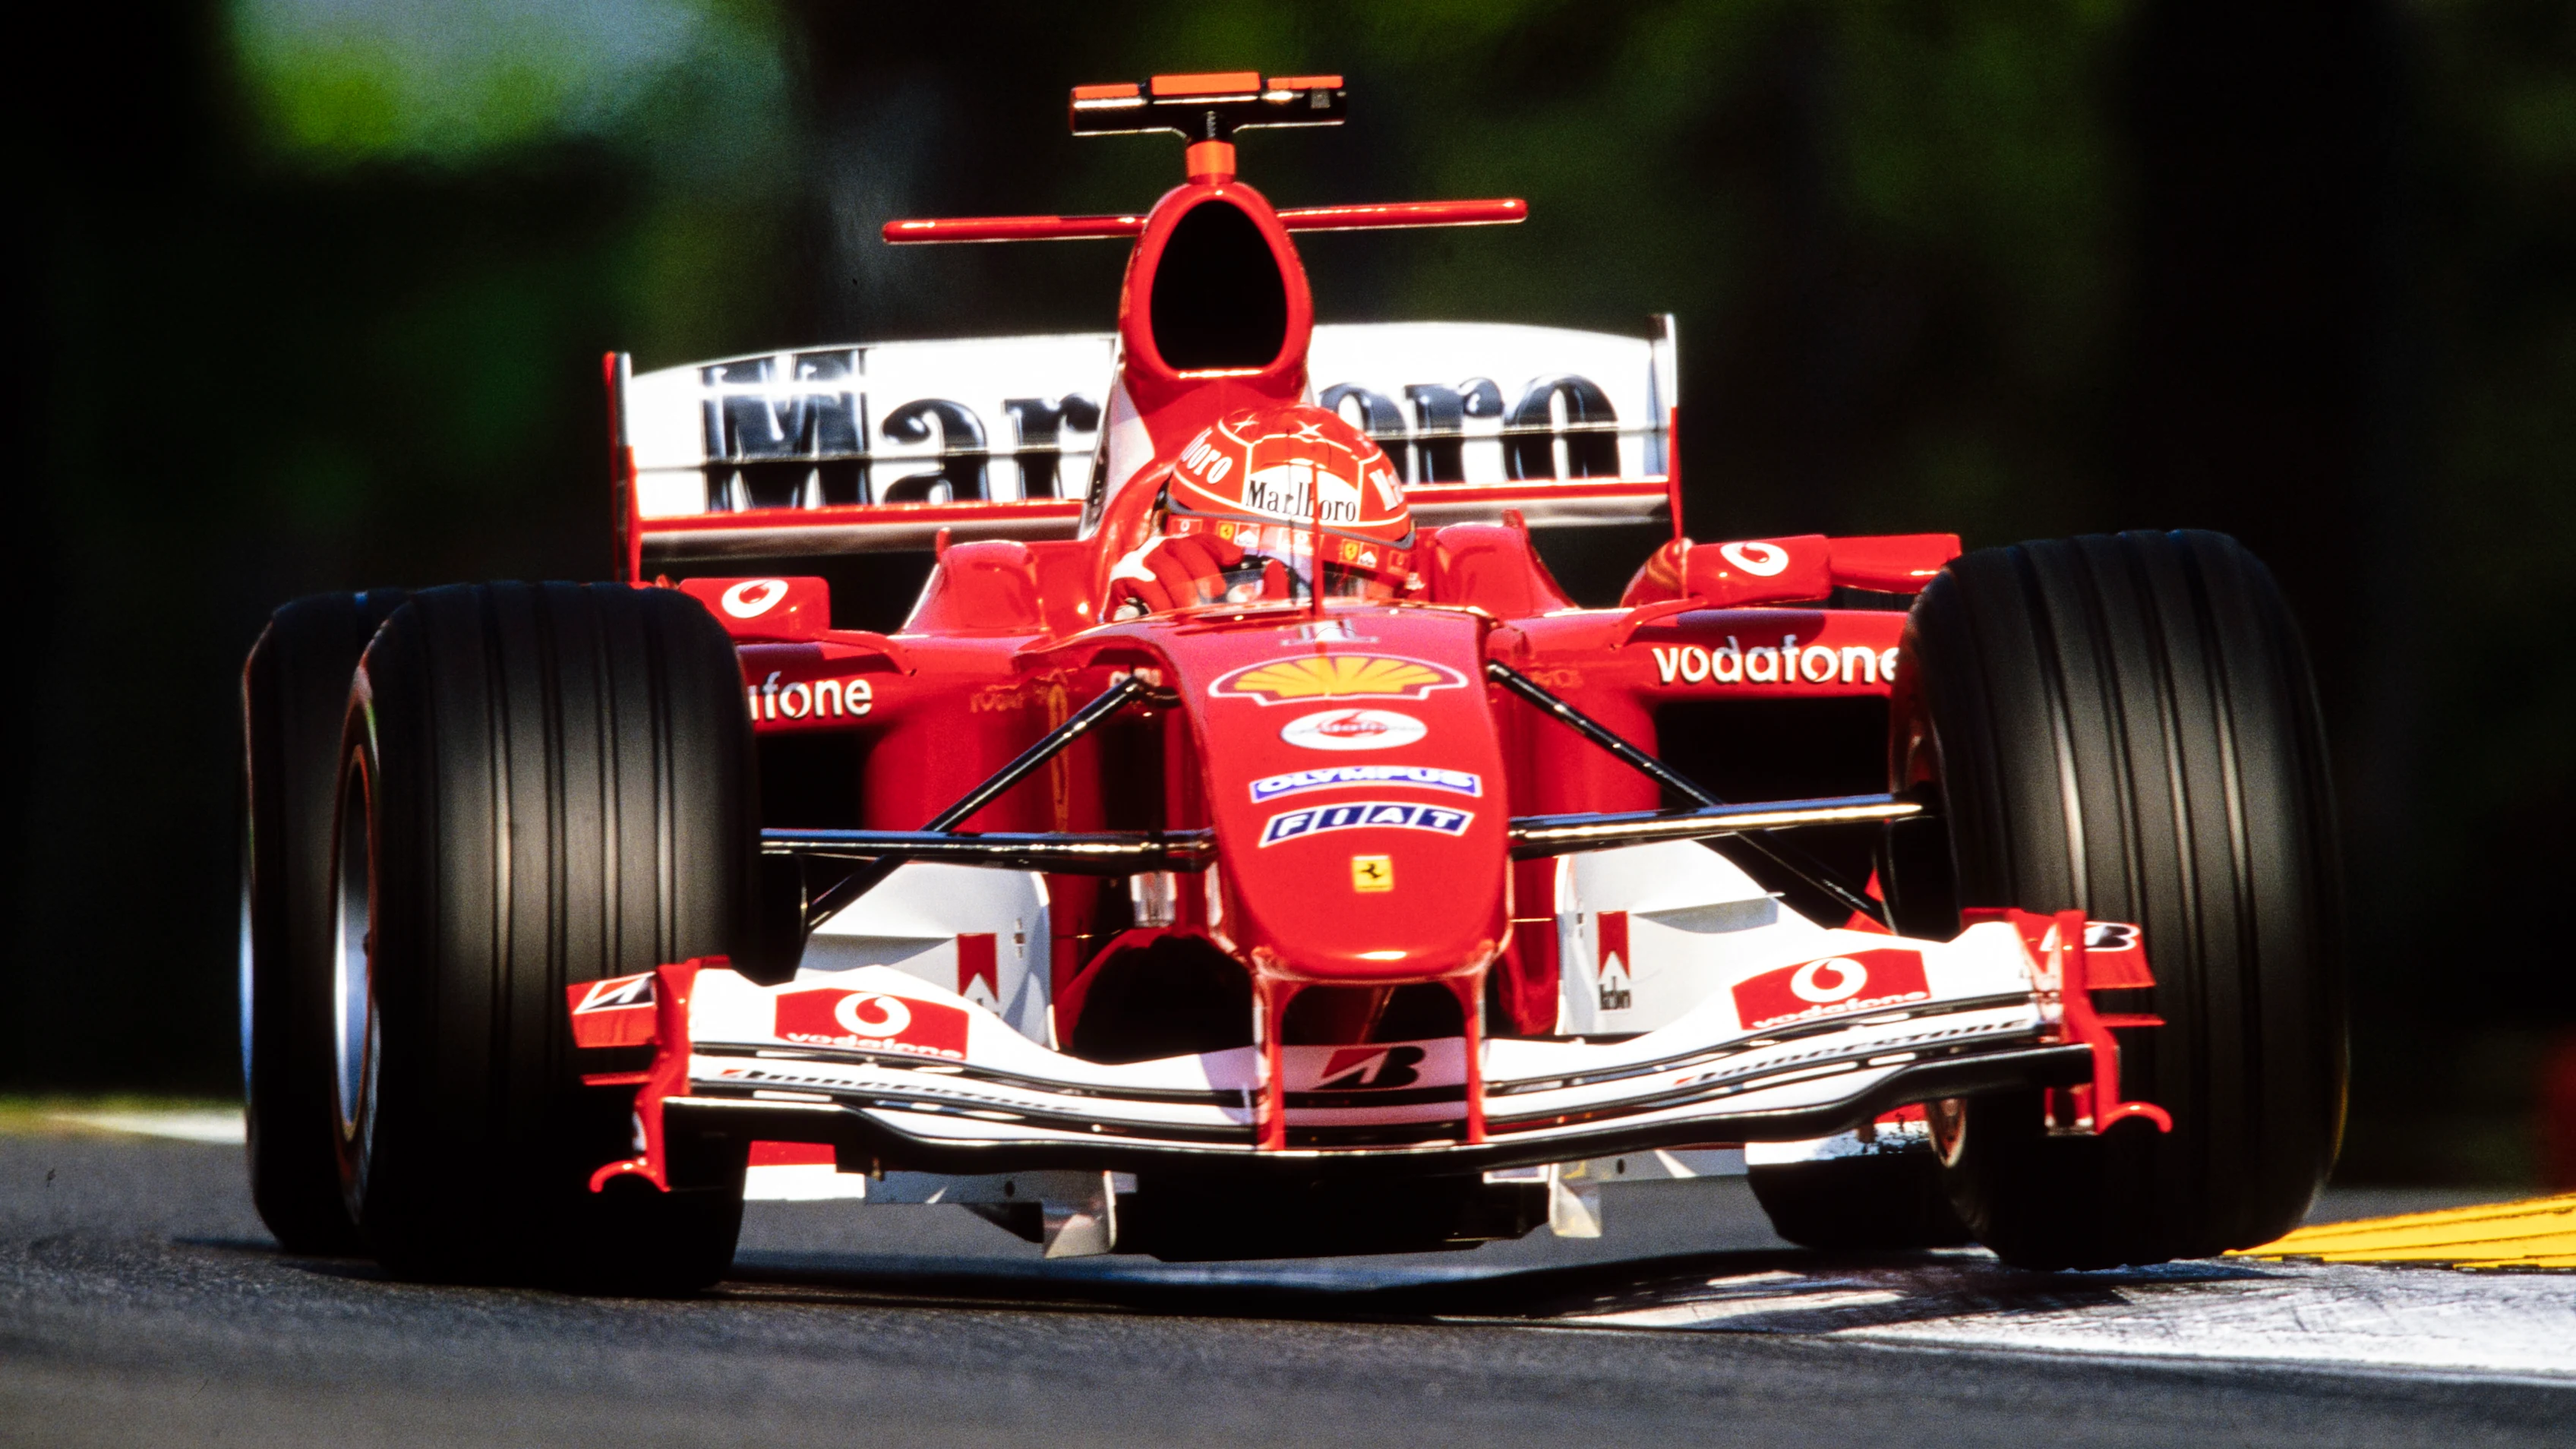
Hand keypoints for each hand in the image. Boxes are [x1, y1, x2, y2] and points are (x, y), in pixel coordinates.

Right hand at [1106, 534, 1246, 618]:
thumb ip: (1229, 589)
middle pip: (1184, 548)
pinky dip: (1159, 600)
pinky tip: (1168, 614)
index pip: (1201, 539)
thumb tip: (1263, 579)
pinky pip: (1144, 583)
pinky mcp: (1121, 577)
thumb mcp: (1196, 598)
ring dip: (1182, 589)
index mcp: (1180, 549)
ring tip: (1192, 610)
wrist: (1124, 628)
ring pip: (1166, 566)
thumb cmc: (1168, 613)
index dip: (1219, 546)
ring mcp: (1139, 560)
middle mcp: (1159, 548)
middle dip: (1203, 569)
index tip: (1235, 559)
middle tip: (1216, 593)